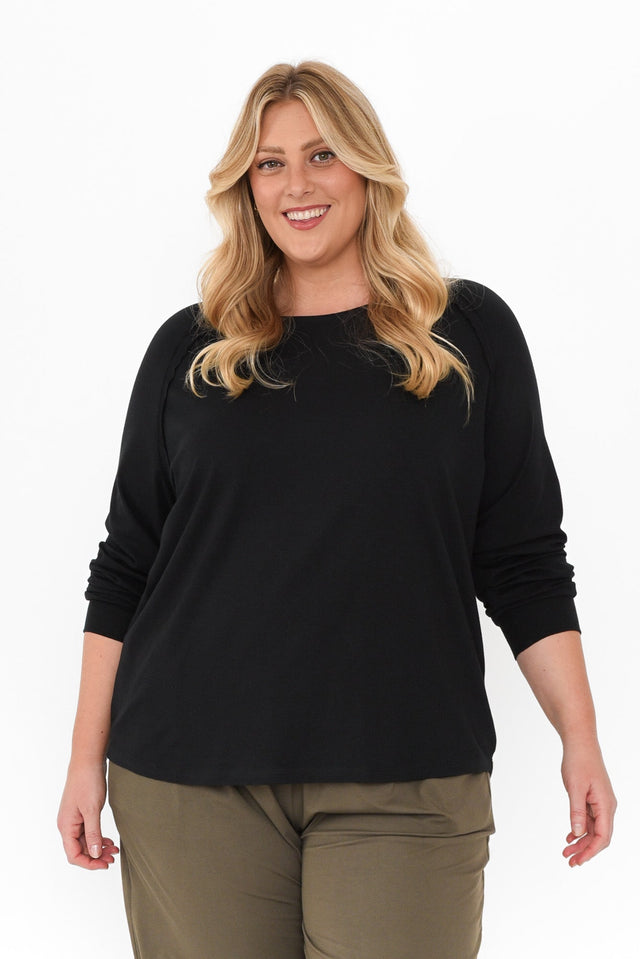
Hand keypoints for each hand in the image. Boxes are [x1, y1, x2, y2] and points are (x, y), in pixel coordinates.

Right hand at [57, 760, 118, 869]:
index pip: (74, 855)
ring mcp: (74, 819)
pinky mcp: (81, 813)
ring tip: (114, 850)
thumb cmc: (87, 782)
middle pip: (79, 850)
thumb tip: (94, 854)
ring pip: (85, 841)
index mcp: (66, 826)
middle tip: (113, 858)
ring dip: (98, 848)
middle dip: (96, 856)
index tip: (105, 864)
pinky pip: (88, 831)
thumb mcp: (92, 810)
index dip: (89, 863)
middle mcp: (67, 825)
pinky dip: (98, 837)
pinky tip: (109, 840)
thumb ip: (93, 833)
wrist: (87, 761)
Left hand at [560, 741, 615, 866]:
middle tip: (569, 861)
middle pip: (599, 836)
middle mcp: (607, 806)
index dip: (591, 851)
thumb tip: (578, 833)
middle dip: (585, 850)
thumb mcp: (575, 787)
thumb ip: (577, 811)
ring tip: (566, 851)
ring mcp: (601, 803)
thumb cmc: (579, 762)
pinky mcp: (593, 799)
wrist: (580, 743)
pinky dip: (580, 829)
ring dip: (581, 841)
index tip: (578, 861)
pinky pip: (589, 820)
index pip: (603, 836)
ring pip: (593, 829)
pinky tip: (569, 836)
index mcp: (606, 804)